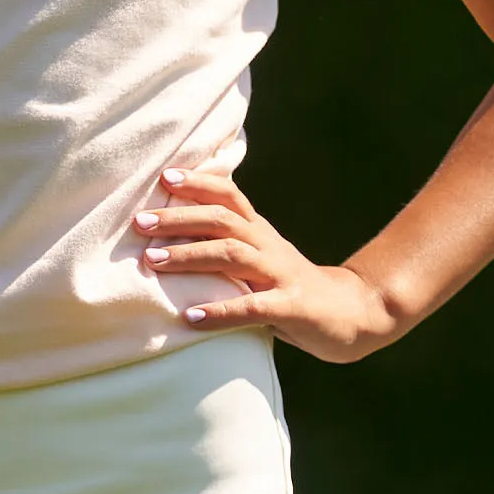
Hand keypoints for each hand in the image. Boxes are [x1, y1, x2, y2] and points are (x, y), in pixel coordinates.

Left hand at [133, 169, 399, 363]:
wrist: (354, 313)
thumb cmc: (291, 285)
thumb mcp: (261, 256)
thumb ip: (228, 243)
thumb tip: (174, 230)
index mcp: (260, 230)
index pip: (228, 194)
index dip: (197, 182)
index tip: (163, 176)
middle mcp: (268, 245)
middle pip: (221, 220)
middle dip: (178, 218)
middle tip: (139, 222)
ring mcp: (280, 275)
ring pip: (231, 255)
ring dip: (189, 256)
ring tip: (152, 261)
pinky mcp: (292, 308)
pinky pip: (251, 308)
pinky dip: (219, 311)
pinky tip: (190, 318)